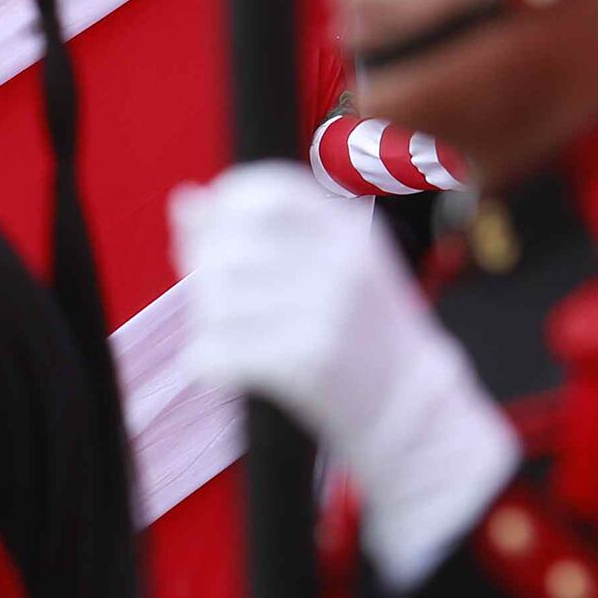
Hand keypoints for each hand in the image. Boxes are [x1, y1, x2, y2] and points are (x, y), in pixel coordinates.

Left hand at [172, 163, 519, 587]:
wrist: (410, 405)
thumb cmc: (364, 330)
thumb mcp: (333, 263)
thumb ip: (263, 229)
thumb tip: (186, 200)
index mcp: (349, 231)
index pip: (267, 191)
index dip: (223, 209)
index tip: (214, 236)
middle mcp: (341, 264)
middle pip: (229, 248)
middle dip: (201, 272)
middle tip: (213, 299)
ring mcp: (327, 313)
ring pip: (217, 302)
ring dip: (206, 322)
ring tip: (229, 337)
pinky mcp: (308, 364)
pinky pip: (222, 351)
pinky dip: (209, 361)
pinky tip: (227, 366)